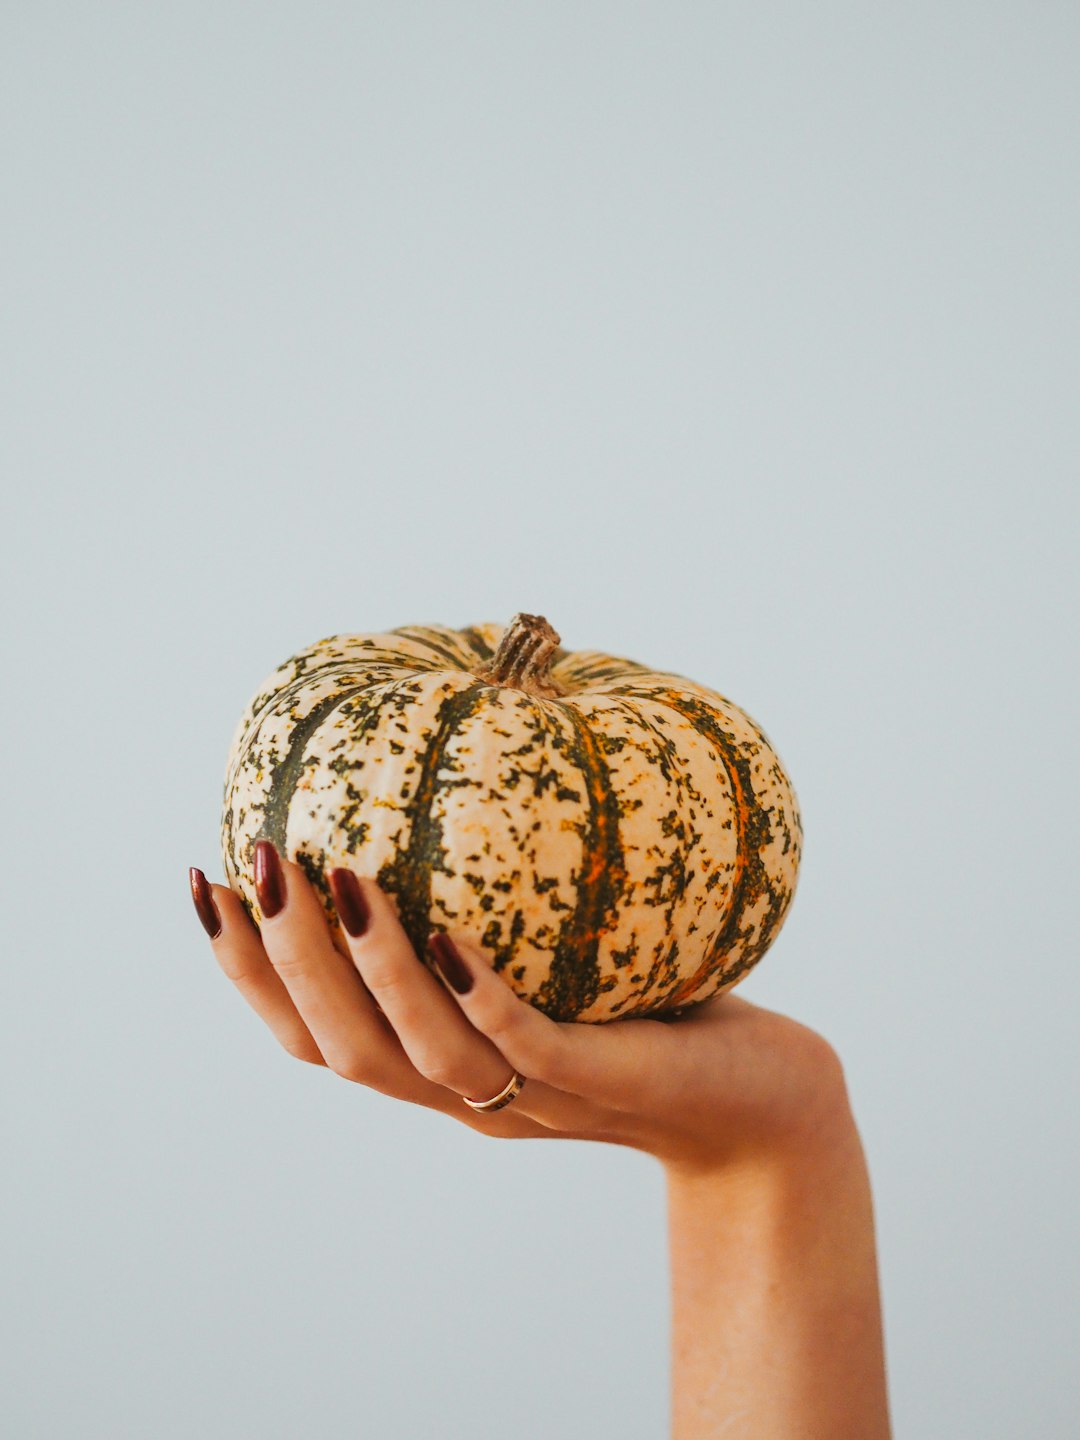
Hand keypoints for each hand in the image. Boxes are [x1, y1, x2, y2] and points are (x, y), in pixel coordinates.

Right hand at [190, 843, 846, 1173]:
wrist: (769, 1113)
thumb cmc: (658, 1017)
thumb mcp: (558, 955)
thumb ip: (494, 908)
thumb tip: (442, 788)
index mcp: (438, 1069)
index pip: (314, 1035)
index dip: (248, 970)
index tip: (205, 882)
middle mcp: (470, 1098)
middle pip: (344, 1049)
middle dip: (284, 960)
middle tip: (251, 862)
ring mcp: (537, 1099)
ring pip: (423, 1055)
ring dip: (367, 970)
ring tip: (334, 878)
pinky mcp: (609, 1085)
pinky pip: (531, 1046)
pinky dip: (478, 994)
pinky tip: (446, 932)